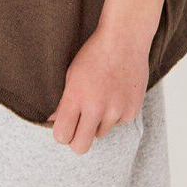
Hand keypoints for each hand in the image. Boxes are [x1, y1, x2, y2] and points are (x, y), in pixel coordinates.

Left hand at [46, 26, 149, 153]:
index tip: (64, 127)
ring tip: (101, 97)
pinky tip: (115, 93)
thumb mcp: (72, 73)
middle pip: (80, 147)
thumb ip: (63, 101)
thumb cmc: (95, 53)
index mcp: (76, 96)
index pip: (62, 136)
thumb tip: (53, 121)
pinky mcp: (132, 111)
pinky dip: (114, 114)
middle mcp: (96, 107)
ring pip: (100, 133)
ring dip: (98, 122)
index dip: (61, 134)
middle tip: (78, 128)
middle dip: (76, 141)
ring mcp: (116, 110)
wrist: (125, 39)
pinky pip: (117, 124)